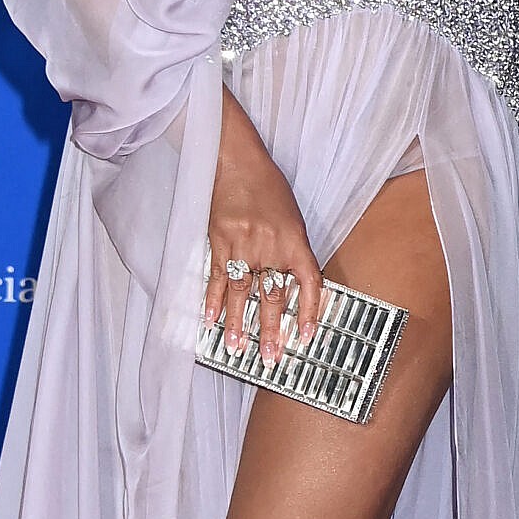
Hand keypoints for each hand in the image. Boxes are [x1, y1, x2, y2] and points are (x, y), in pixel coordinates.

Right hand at [205, 89, 322, 365]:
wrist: (237, 160)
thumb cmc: (268, 188)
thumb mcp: (293, 218)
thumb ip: (293, 252)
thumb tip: (293, 288)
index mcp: (295, 240)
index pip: (308, 284)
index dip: (310, 312)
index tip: (307, 336)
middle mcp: (271, 246)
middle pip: (272, 296)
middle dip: (271, 331)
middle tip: (270, 358)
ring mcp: (242, 245)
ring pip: (240, 293)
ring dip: (237, 324)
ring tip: (237, 348)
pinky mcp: (218, 241)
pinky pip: (215, 277)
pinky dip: (211, 300)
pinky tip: (209, 320)